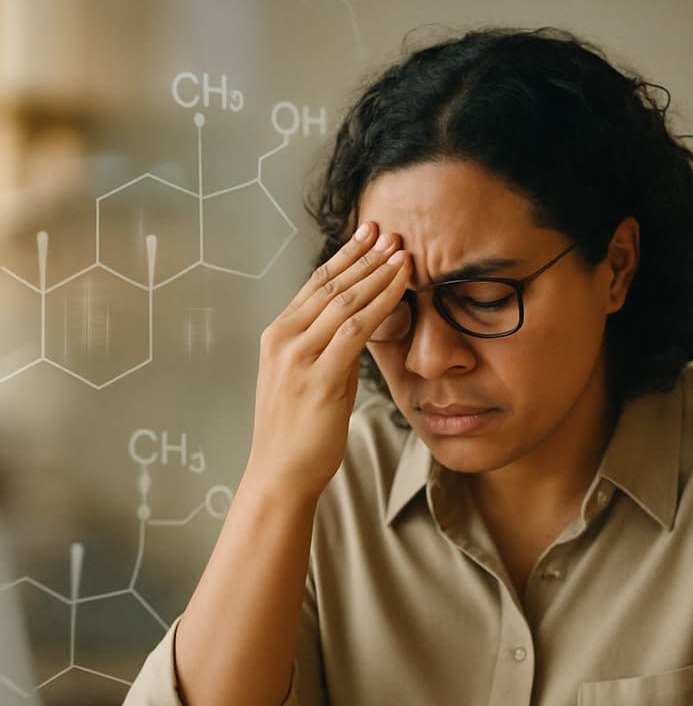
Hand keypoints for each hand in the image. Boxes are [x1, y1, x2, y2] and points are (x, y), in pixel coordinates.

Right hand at [244, 221, 409, 501]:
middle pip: (330, 284)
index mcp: (277, 336)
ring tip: (402, 252)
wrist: (280, 474)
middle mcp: (283, 338)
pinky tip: (401, 286)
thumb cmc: (298, 434)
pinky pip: (356, 329)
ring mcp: (298, 356)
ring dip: (377, 273)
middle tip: (391, 231)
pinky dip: (381, 302)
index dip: (345, 256)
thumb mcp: (309, 381)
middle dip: (364, 255)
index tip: (368, 234)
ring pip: (344, 300)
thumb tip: (358, 329)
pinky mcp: (319, 376)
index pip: (315, 285)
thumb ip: (328, 351)